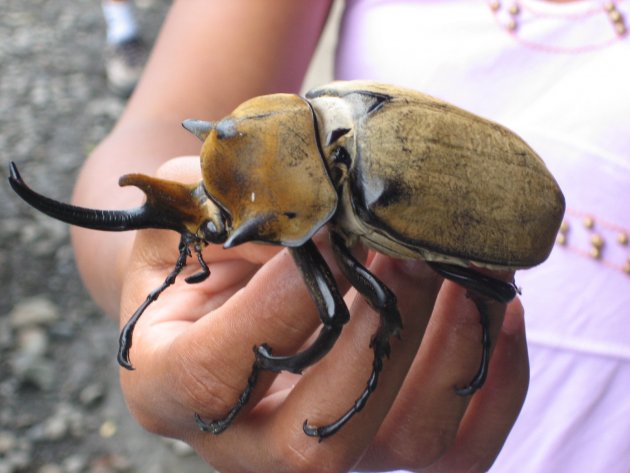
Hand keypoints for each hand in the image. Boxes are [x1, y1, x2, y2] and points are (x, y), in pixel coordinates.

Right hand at [118, 157, 527, 472]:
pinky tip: (500, 307)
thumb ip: (227, 200)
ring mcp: (325, 448)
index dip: (281, 302)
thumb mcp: (186, 209)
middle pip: (319, 442)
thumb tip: (327, 194)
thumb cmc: (197, 241)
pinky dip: (495, 381)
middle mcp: (244, 443)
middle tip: (409, 243)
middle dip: (378, 331)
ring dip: (451, 345)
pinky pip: (459, 448)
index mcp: (169, 387)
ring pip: (405, 443)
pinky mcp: (384, 439)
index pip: (217, 372)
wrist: (218, 277)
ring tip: (466, 258)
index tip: (332, 229)